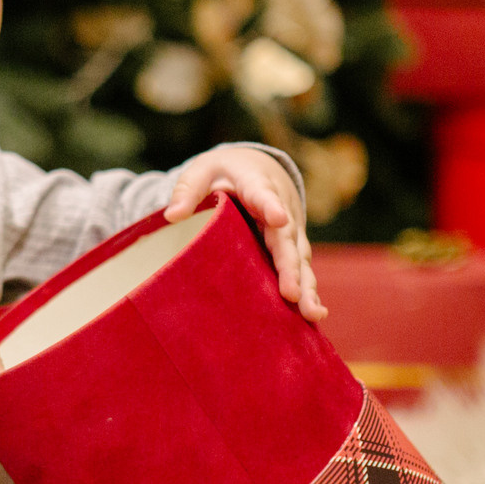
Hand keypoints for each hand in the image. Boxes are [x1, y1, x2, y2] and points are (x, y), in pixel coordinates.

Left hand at [165, 146, 326, 322]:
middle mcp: (281, 207)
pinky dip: (308, 290)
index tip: (279, 219)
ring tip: (312, 313)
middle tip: (291, 294)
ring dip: (307, 286)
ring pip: (300, 258)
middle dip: (290, 267)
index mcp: (256, 184)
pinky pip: (301, 268)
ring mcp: (290, 229)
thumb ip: (187, 189)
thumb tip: (171, 216)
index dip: (271, 206)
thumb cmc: (225, 171)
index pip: (263, 195)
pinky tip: (313, 316)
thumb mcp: (202, 170)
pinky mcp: (292, 246)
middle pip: (286, 239)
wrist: (260, 167)